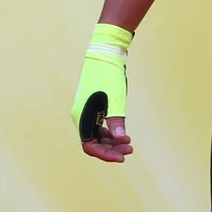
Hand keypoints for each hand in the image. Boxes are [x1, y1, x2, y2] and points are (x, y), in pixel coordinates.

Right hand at [71, 24, 133, 162]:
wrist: (106, 54)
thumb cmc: (109, 75)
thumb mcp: (116, 99)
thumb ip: (117, 121)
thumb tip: (120, 139)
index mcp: (82, 117)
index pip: (90, 146)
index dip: (105, 154)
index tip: (122, 157)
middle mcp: (81, 116)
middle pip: (94, 143)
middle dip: (112, 149)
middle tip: (130, 149)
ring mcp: (87, 112)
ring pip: (98, 136)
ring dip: (113, 142)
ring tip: (129, 143)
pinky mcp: (93, 107)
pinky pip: (100, 127)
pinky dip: (111, 133)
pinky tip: (124, 135)